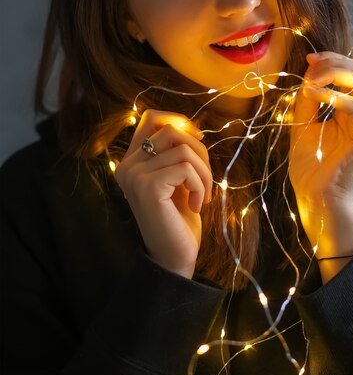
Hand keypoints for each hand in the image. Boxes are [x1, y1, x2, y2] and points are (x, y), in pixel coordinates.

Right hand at [115, 110, 212, 278]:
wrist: (175, 256)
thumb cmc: (179, 218)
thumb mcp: (178, 178)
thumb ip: (175, 153)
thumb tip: (191, 128)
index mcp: (132, 161)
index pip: (151, 118)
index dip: (179, 120)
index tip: (197, 139)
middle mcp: (127, 165)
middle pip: (173, 130)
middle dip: (200, 152)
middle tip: (204, 181)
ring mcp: (135, 175)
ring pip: (184, 150)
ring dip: (204, 173)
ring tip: (203, 196)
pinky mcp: (148, 187)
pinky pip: (186, 168)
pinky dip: (200, 185)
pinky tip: (198, 205)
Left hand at [289, 52, 352, 262]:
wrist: (316, 199)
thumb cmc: (310, 168)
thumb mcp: (304, 125)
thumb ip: (308, 101)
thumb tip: (308, 74)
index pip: (352, 75)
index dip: (331, 61)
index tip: (308, 59)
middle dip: (334, 62)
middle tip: (311, 65)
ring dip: (333, 75)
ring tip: (310, 81)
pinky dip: (332, 96)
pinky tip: (312, 95)